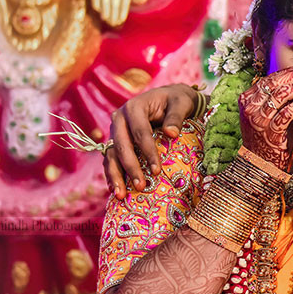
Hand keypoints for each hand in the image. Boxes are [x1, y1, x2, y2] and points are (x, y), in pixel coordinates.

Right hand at [106, 83, 200, 198]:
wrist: (169, 98)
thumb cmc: (177, 100)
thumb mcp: (181, 103)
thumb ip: (176, 116)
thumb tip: (171, 133)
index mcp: (134, 107)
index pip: (140, 132)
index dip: (148, 152)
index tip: (156, 171)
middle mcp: (119, 118)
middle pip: (122, 146)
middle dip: (131, 168)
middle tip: (141, 186)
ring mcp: (116, 131)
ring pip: (111, 154)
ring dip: (115, 175)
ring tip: (121, 195)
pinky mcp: (117, 141)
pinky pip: (111, 159)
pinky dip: (112, 174)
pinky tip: (116, 190)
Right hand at [238, 64, 292, 171]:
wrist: (259, 163)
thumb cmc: (266, 136)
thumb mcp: (262, 113)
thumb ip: (272, 96)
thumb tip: (292, 76)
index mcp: (247, 99)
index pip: (270, 78)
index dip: (290, 71)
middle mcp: (250, 107)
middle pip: (275, 83)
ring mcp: (258, 120)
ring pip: (280, 95)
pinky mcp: (270, 132)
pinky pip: (286, 113)